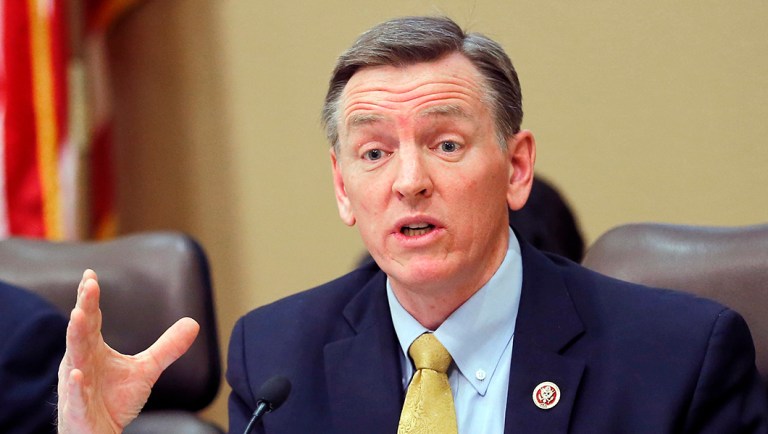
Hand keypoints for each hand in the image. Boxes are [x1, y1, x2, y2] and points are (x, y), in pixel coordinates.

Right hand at [57, 270, 199, 432]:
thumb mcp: (146, 369)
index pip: (91, 319)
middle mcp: (81, 362)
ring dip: (75, 337)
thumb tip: (193, 323)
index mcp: (93, 350)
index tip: (91, 275)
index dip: (91, 298)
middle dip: (84, 308)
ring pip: (75, 358)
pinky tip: (77, 374)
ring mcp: (77, 385)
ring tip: (78, 316)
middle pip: (81, 331)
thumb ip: (167, 347)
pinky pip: (76, 396)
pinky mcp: (78, 409)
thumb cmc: (113, 400)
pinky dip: (76, 385)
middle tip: (89, 285)